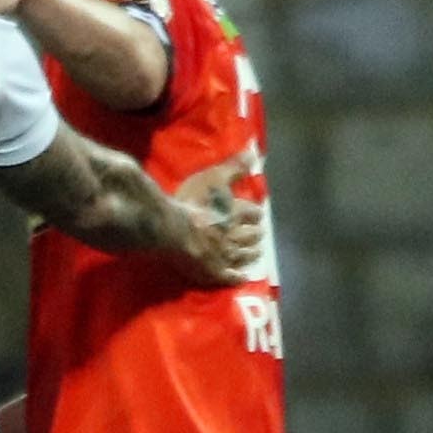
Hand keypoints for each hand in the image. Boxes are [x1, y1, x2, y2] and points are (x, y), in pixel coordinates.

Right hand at [179, 154, 268, 278]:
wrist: (173, 229)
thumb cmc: (192, 202)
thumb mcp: (213, 178)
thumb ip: (233, 168)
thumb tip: (254, 155)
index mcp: (234, 212)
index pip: (251, 212)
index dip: (254, 213)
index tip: (257, 214)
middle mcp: (235, 235)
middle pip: (251, 235)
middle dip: (255, 234)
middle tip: (259, 234)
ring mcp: (225, 256)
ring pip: (244, 255)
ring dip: (251, 253)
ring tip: (257, 253)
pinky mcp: (214, 272)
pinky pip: (230, 277)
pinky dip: (237, 277)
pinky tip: (242, 278)